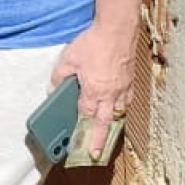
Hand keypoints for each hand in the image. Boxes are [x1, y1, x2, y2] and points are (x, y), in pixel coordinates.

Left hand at [49, 21, 137, 156]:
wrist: (117, 30)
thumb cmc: (93, 43)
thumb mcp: (68, 58)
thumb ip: (59, 76)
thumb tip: (53, 87)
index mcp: (94, 91)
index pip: (85, 113)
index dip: (79, 122)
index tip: (75, 133)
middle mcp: (110, 94)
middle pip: (103, 122)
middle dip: (98, 139)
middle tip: (95, 153)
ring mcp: (123, 88)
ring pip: (117, 111)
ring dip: (111, 122)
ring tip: (105, 130)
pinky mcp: (130, 80)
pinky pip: (126, 100)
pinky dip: (121, 106)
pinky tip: (117, 105)